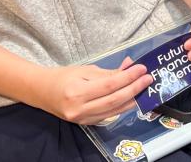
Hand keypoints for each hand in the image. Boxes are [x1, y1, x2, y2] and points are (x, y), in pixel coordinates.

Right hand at [33, 58, 149, 124]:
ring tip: (143, 89)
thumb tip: (131, 67)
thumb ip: (109, 72)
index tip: (142, 69)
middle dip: (134, 89)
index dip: (129, 77)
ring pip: (114, 110)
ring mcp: (82, 119)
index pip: (110, 85)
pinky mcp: (85, 123)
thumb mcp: (85, 70)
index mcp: (77, 92)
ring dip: (131, 99)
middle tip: (148, 79)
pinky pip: (108, 116)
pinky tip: (131, 99)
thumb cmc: (63, 77)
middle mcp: (79, 108)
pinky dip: (121, 107)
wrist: (42, 92)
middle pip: (114, 100)